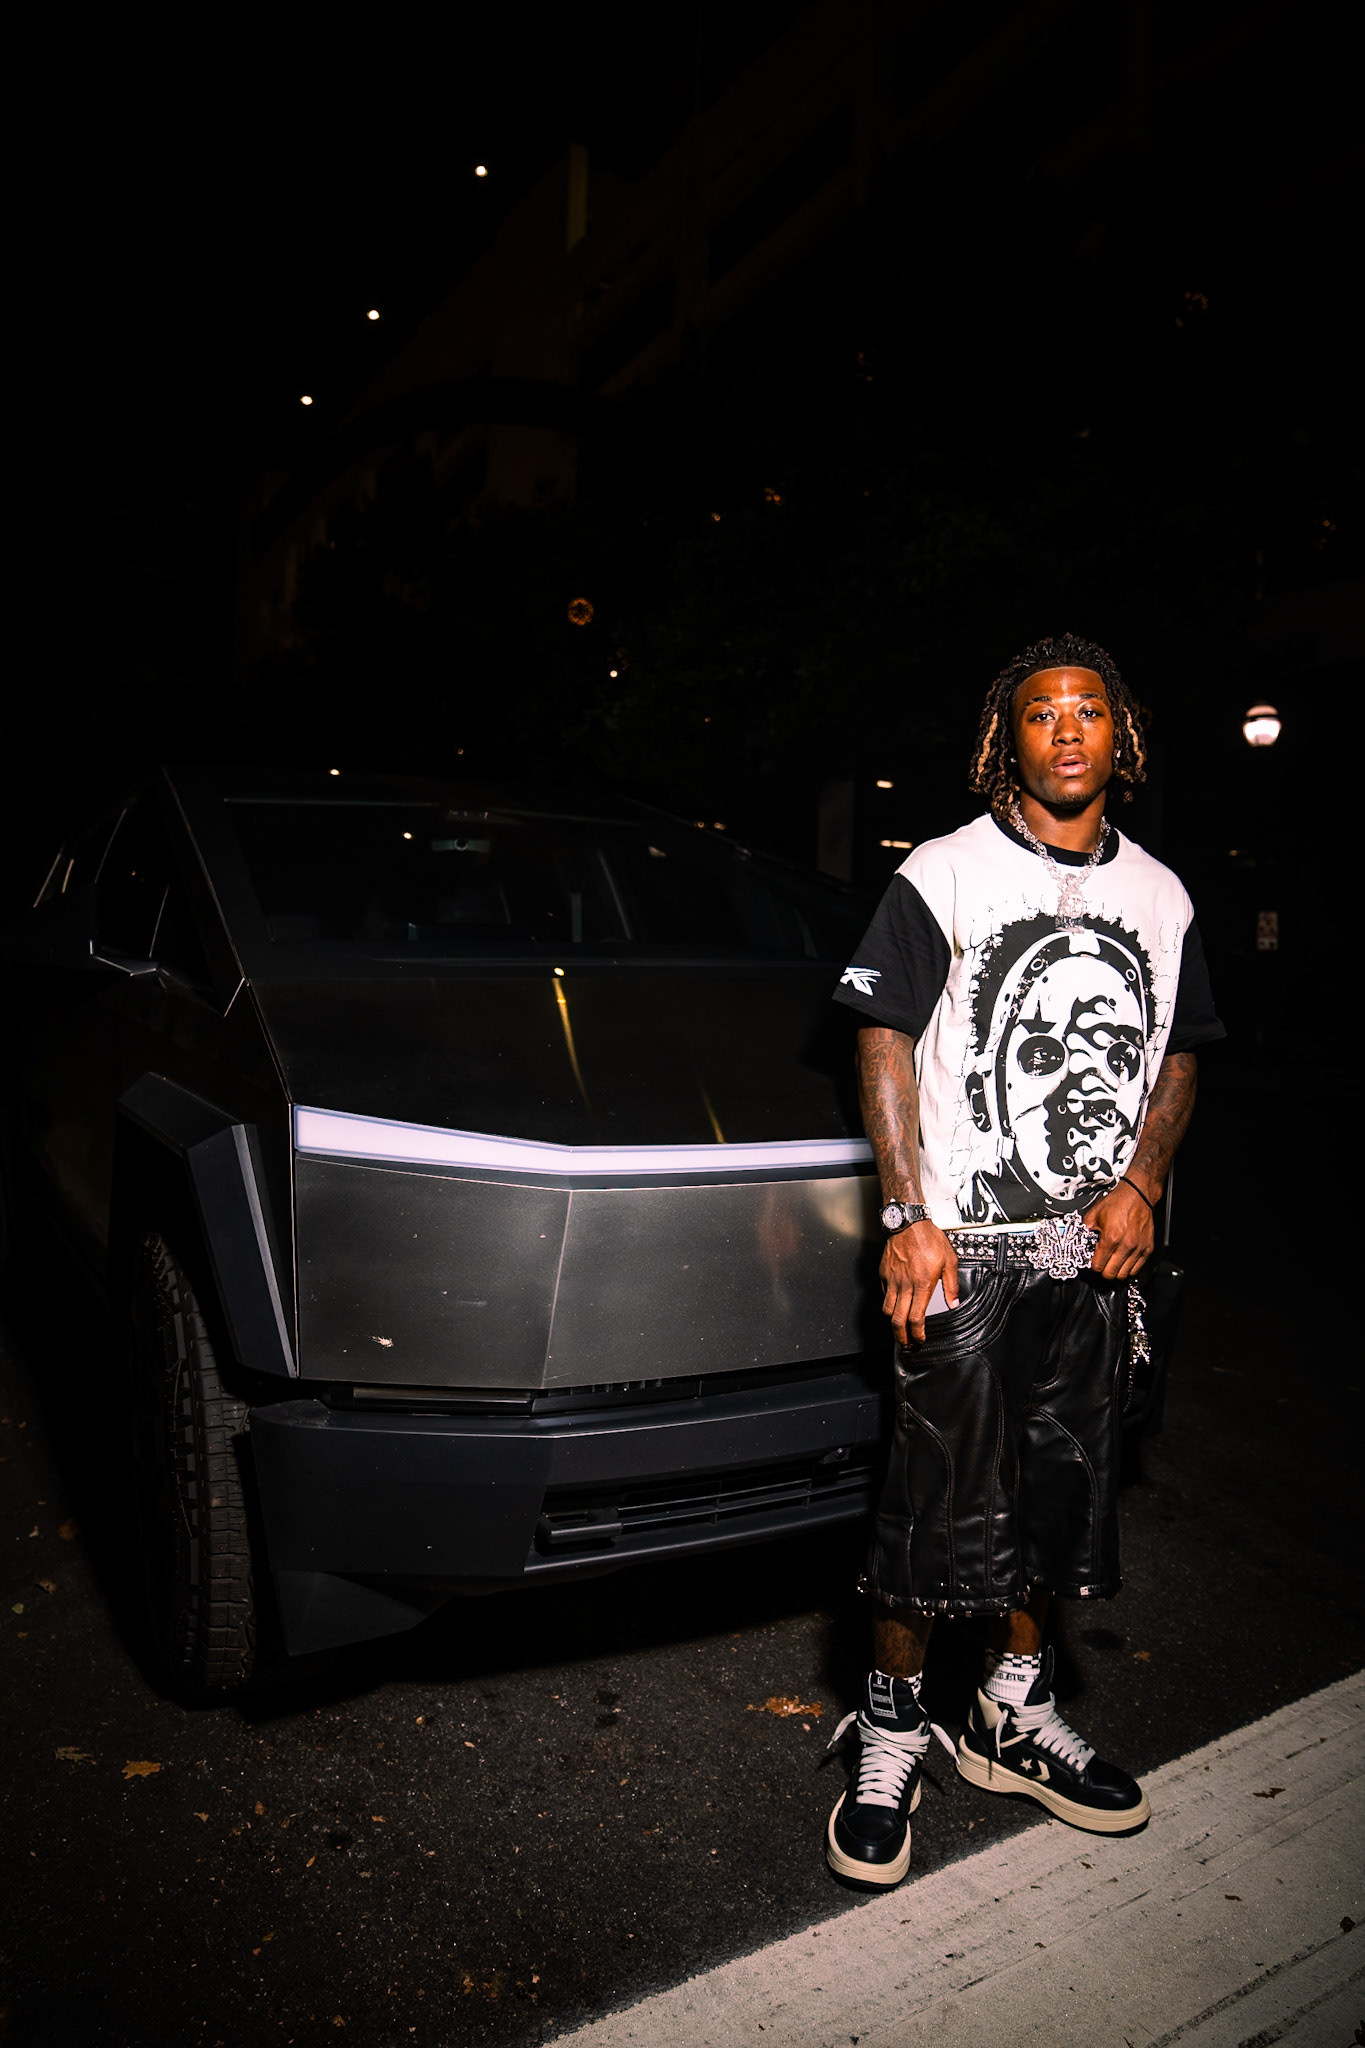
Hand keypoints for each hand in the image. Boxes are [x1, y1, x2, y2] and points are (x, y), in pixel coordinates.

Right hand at [880, 1219, 958, 1345]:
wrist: (909, 1223)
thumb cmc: (929, 1239)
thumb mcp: (949, 1261)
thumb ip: (951, 1285)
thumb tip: (954, 1303)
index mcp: (922, 1284)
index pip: (916, 1318)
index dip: (917, 1334)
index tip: (920, 1339)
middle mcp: (905, 1285)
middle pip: (898, 1320)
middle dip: (901, 1336)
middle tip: (905, 1343)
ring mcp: (892, 1280)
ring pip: (887, 1309)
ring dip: (893, 1322)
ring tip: (898, 1328)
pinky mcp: (884, 1273)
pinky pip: (884, 1294)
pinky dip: (888, 1303)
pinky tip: (894, 1305)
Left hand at [1083, 1180, 1155, 1279]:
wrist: (1138, 1195)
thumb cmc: (1118, 1203)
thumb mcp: (1094, 1214)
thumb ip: (1085, 1230)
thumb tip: (1080, 1242)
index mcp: (1111, 1238)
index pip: (1099, 1266)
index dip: (1093, 1266)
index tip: (1093, 1263)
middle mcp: (1126, 1245)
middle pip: (1111, 1273)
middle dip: (1104, 1271)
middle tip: (1102, 1264)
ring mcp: (1138, 1248)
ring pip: (1125, 1274)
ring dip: (1116, 1271)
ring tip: (1113, 1263)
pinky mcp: (1148, 1249)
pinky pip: (1137, 1269)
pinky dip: (1129, 1268)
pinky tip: (1124, 1260)